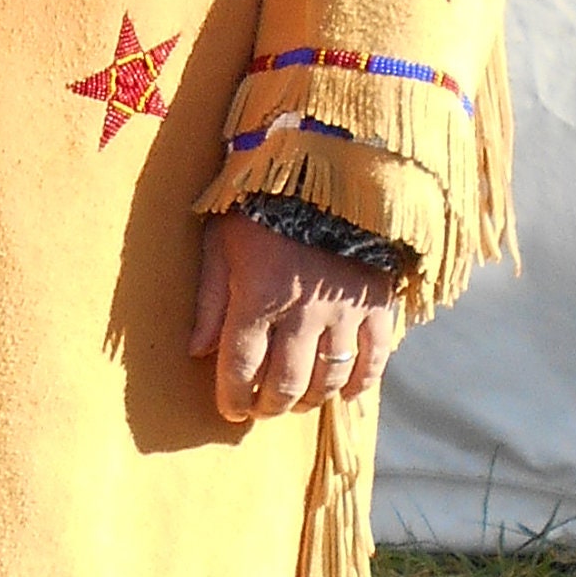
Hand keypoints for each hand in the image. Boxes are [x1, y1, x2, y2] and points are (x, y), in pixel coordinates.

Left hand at [190, 211, 399, 425]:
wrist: (330, 168)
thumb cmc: (262, 204)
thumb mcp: (222, 240)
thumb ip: (210, 298)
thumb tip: (197, 349)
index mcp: (259, 293)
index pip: (242, 365)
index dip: (233, 395)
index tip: (230, 407)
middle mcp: (303, 309)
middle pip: (286, 381)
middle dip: (269, 405)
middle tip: (261, 409)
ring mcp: (345, 309)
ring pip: (328, 378)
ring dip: (309, 399)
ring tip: (297, 400)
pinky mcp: (378, 303)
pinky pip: (374, 359)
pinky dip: (360, 383)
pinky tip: (345, 391)